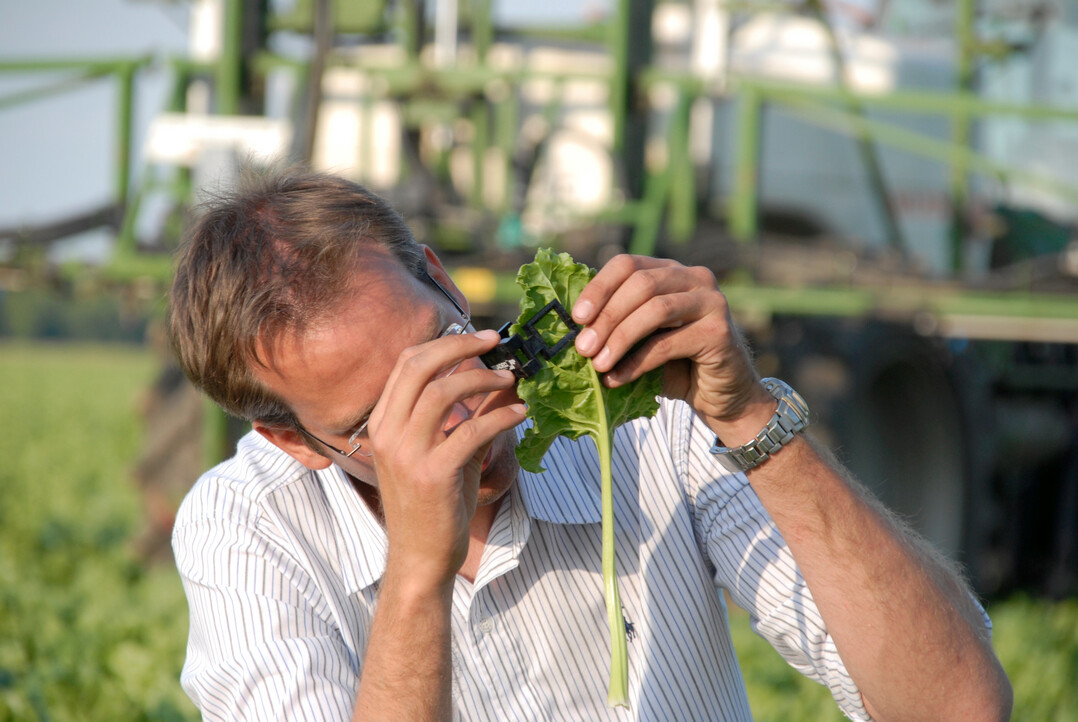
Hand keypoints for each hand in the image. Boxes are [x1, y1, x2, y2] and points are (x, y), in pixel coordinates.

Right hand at [363, 329, 524, 588]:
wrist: (420, 559)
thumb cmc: (433, 505)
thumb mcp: (443, 452)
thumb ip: (464, 417)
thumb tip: (499, 380)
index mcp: (383, 423)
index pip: (407, 363)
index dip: (444, 344)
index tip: (479, 338)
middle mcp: (387, 433)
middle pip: (420, 366)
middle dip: (462, 347)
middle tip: (497, 342)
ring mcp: (406, 454)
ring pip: (444, 393)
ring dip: (484, 379)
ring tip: (512, 381)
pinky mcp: (431, 475)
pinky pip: (471, 431)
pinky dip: (500, 416)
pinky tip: (520, 415)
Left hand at [570, 254, 769, 428]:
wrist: (723, 397)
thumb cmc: (676, 366)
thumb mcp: (642, 340)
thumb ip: (618, 326)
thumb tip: (574, 330)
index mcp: (671, 271)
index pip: (628, 263)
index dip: (599, 287)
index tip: (577, 317)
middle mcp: (695, 278)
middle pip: (640, 284)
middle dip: (606, 317)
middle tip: (582, 347)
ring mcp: (711, 302)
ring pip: (656, 309)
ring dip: (619, 338)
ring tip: (597, 364)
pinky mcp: (719, 331)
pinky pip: (668, 343)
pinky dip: (637, 362)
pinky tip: (618, 378)